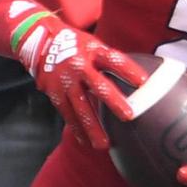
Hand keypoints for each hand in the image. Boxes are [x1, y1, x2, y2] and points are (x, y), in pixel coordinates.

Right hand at [0, 0, 148, 149]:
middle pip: (98, 85)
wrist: (41, 42)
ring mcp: (66, 81)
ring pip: (80, 106)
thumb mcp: (94, 44)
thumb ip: (111, 60)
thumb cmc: (77, 45)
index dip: (128, 70)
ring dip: (92, 126)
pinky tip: (85, 142)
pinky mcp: (55, 93)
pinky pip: (67, 114)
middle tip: (128, 116)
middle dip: (113, 101)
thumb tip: (140, 77)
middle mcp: (79, 66)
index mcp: (93, 51)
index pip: (114, 60)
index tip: (144, 82)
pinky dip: (76, 129)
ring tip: (104, 144)